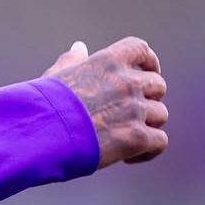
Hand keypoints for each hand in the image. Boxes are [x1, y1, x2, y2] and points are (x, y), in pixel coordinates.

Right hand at [43, 36, 167, 168]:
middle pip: (158, 84)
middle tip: (131, 111)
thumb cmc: (47, 102)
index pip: (140, 49)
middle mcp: (127, 82)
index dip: (148, 60)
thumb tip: (79, 47)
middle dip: (149, 97)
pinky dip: (149, 150)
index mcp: (108, 62)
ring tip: (125, 135)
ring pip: (160, 114)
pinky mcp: (138, 137)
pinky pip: (160, 141)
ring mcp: (135, 109)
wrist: (44, 130)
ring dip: (147, 125)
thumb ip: (74, 60)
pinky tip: (129, 156)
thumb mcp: (59, 73)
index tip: (145, 71)